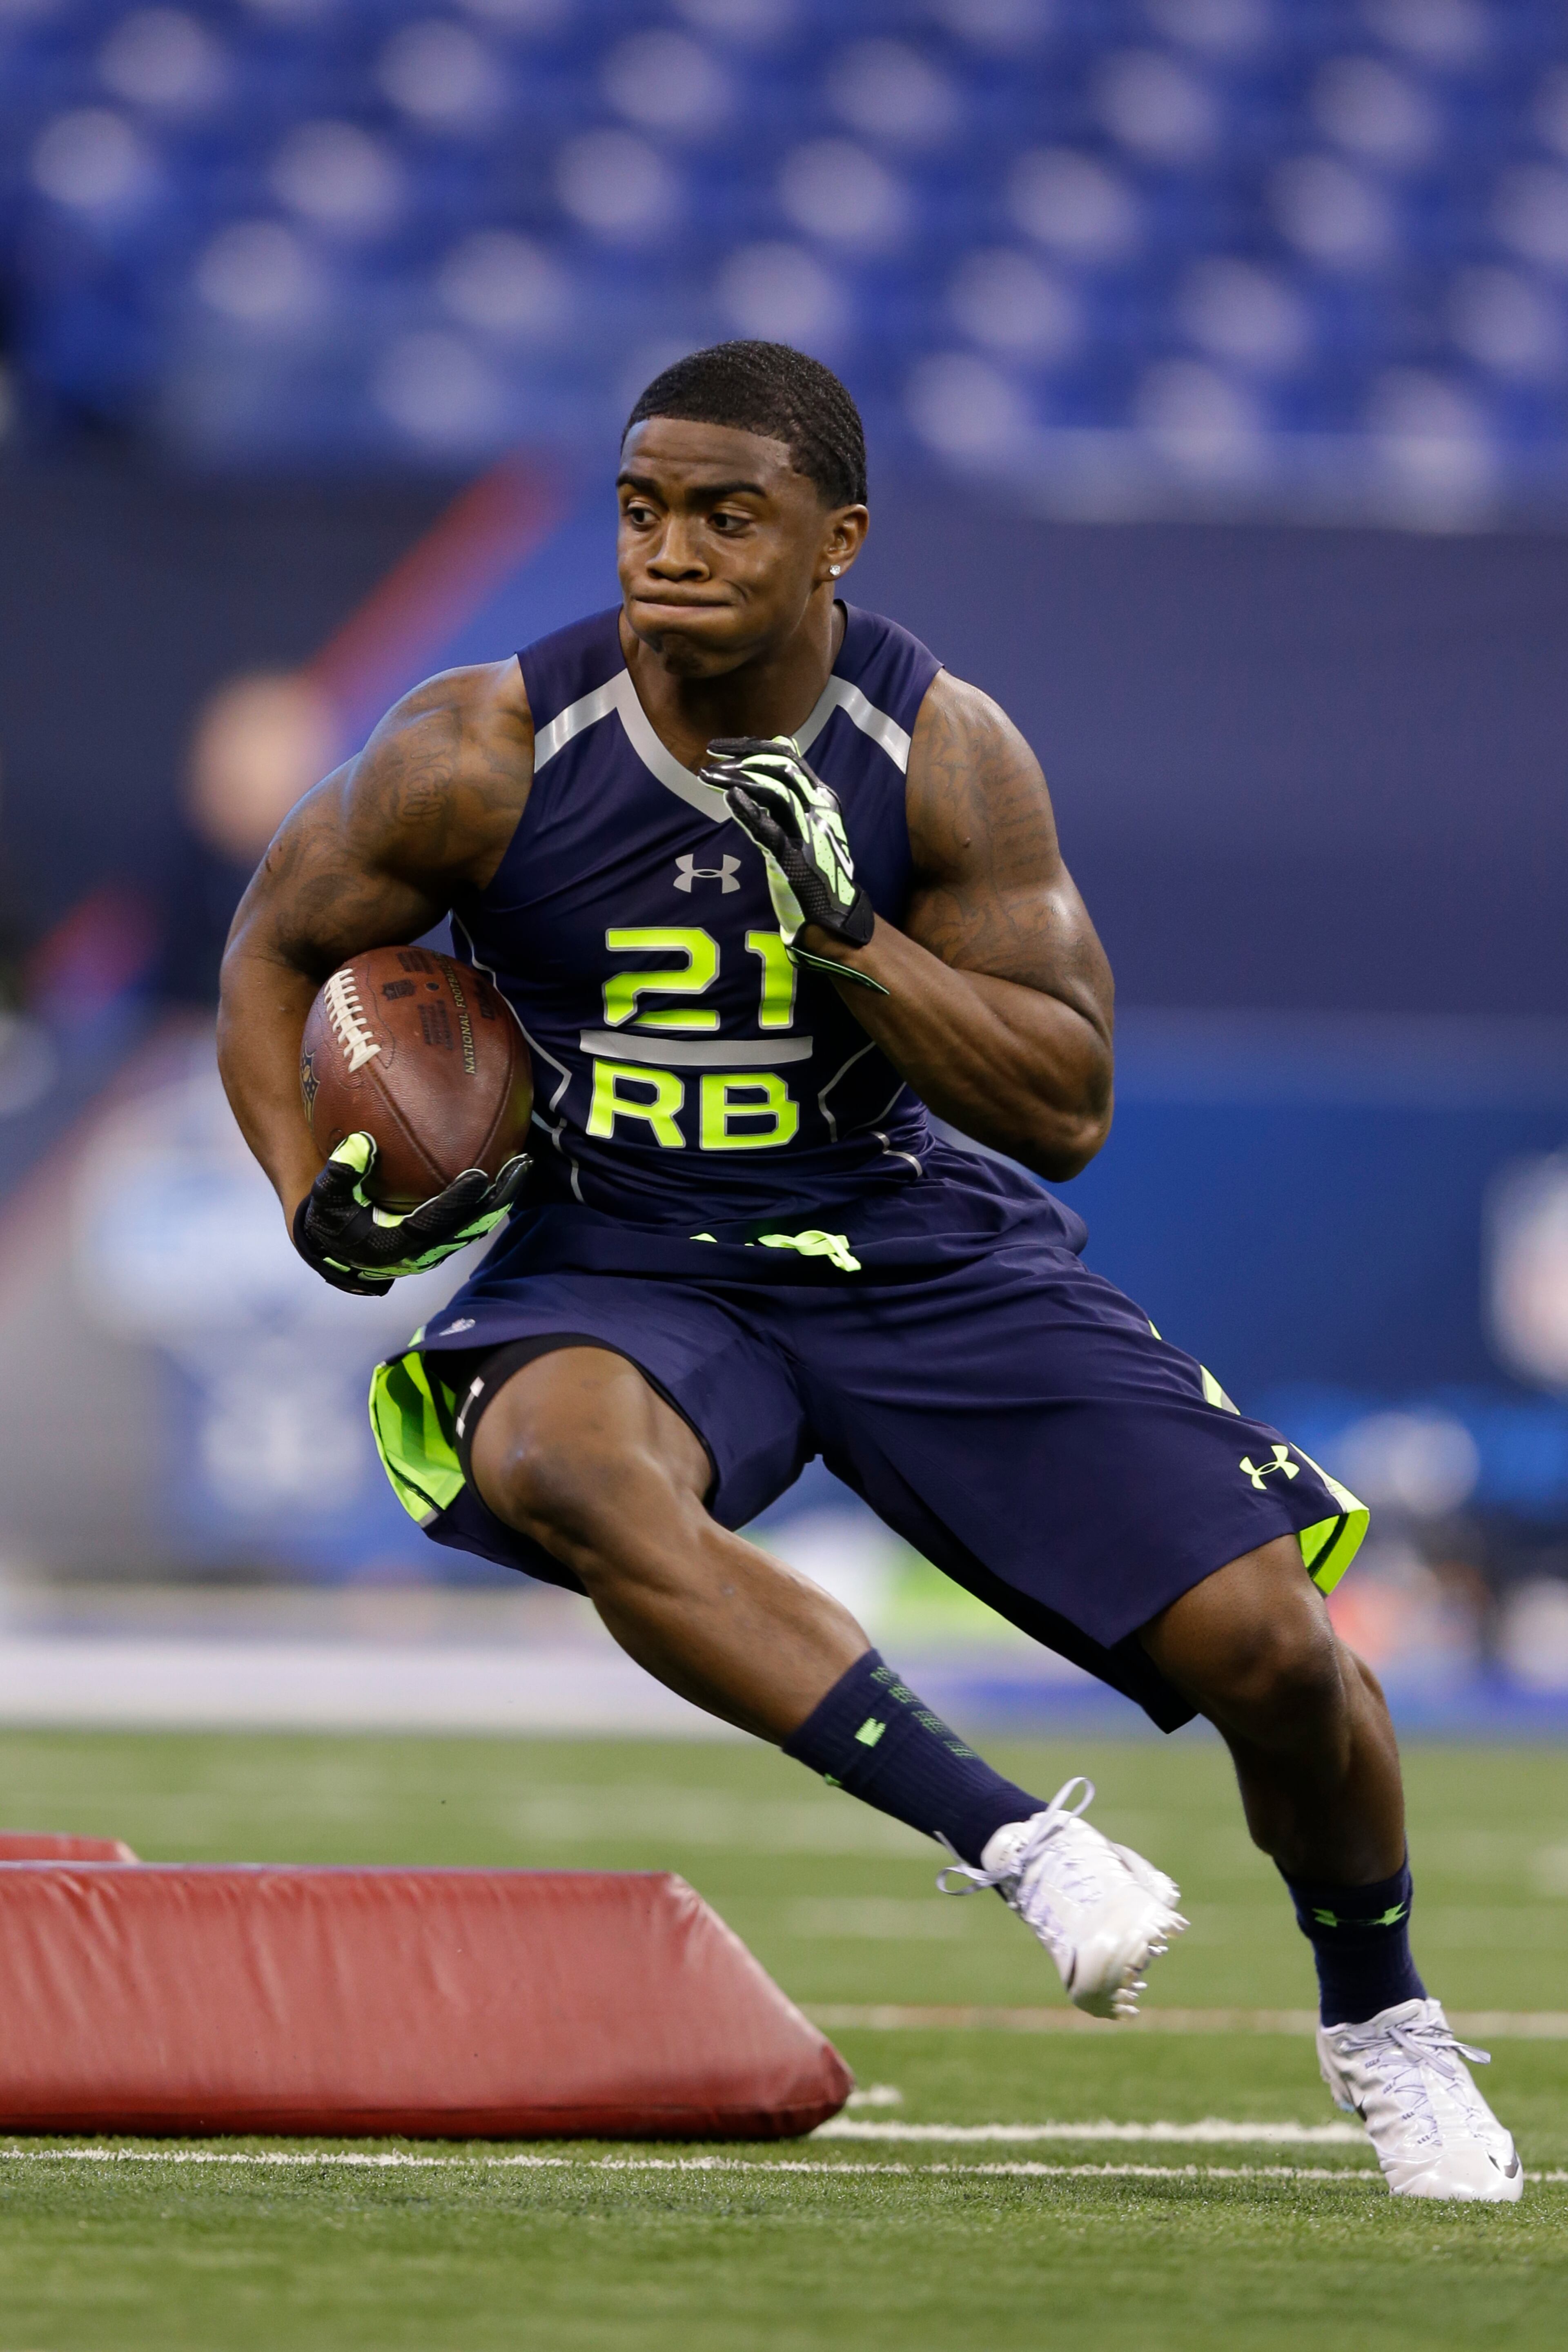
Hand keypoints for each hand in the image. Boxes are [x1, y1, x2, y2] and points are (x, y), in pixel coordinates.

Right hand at [292, 1133, 528, 1295]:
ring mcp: (436, 1249)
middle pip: (470, 1227)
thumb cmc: (332, 1219)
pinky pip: (472, 1219)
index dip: (457, 1203)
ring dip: (501, 1197)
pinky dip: (490, 1198)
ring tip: (522, 1164)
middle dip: (498, 1199)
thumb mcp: (326, 1198)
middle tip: (521, 1165)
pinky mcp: (443, 1241)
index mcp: (394, 1246)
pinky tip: (505, 1167)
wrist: (338, 1248)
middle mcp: (422, 1253)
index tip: (479, 1176)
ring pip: (477, 1225)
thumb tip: (362, 1143)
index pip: (433, 1224)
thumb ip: (341, 1173)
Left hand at [701, 736, 885, 993]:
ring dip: (737, 778)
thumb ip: (787, 793)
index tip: (720, 747)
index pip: (788, 756)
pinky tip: (728, 797)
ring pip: (775, 790)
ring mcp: (810, 832)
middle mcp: (820, 808)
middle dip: (742, 754)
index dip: (751, 745)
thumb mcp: (802, 824)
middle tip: (710, 755)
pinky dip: (748, 811)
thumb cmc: (814, 869)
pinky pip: (770, 829)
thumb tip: (776, 748)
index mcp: (822, 797)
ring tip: (706, 776)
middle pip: (781, 765)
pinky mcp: (797, 859)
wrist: (834, 915)